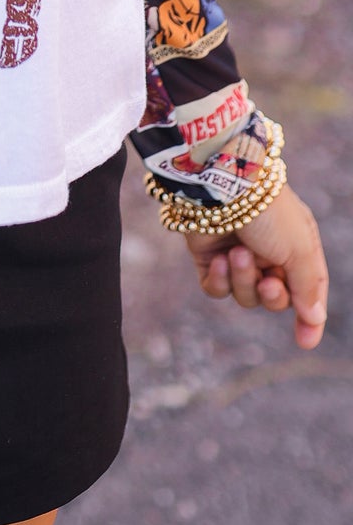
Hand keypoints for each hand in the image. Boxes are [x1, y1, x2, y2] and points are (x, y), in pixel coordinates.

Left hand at [185, 183, 328, 350]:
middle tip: (268, 282)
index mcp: (298, 247)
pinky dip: (219, 280)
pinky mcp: (209, 256)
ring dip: (242, 279)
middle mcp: (269, 253)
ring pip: (244, 295)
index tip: (305, 342)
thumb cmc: (268, 211)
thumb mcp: (300, 248)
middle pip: (274, 299)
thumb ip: (307, 286)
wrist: (222, 182)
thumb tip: (314, 317)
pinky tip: (220, 259)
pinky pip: (216, 288)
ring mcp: (238, 255)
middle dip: (272, 296)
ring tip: (237, 253)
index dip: (308, 317)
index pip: (307, 291)